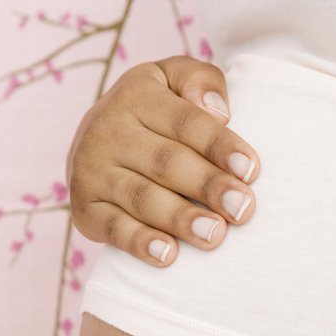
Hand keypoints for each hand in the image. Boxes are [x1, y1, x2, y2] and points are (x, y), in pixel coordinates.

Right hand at [66, 55, 259, 266]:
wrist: (94, 139)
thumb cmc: (155, 112)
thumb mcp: (174, 79)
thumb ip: (201, 81)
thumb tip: (218, 112)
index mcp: (136, 96)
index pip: (185, 122)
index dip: (219, 146)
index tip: (250, 170)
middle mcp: (108, 131)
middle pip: (166, 162)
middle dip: (207, 186)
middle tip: (242, 208)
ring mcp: (92, 172)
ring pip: (142, 198)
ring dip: (180, 218)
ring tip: (213, 235)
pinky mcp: (84, 209)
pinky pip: (114, 229)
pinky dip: (140, 243)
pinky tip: (167, 255)